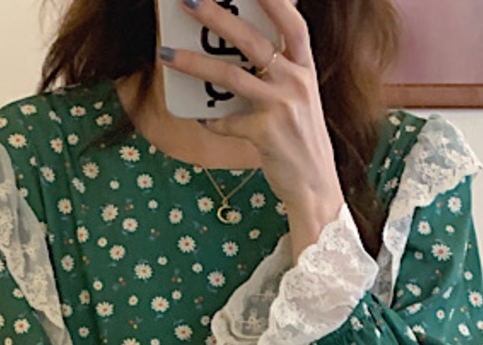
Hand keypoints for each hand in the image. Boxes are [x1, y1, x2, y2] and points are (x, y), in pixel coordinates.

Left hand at [159, 0, 343, 252]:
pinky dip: (209, 119)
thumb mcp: (299, 100)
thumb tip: (238, 53)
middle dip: (217, 17)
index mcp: (305, 69)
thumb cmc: (300, 141)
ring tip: (167, 54)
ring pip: (231, 76)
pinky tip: (200, 116)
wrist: (315, 188)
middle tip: (188, 0)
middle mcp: (296, 82)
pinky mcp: (266, 134)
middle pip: (253, 40)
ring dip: (194, 63)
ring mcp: (282, 107)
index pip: (293, 23)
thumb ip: (280, 73)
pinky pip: (225, 121)